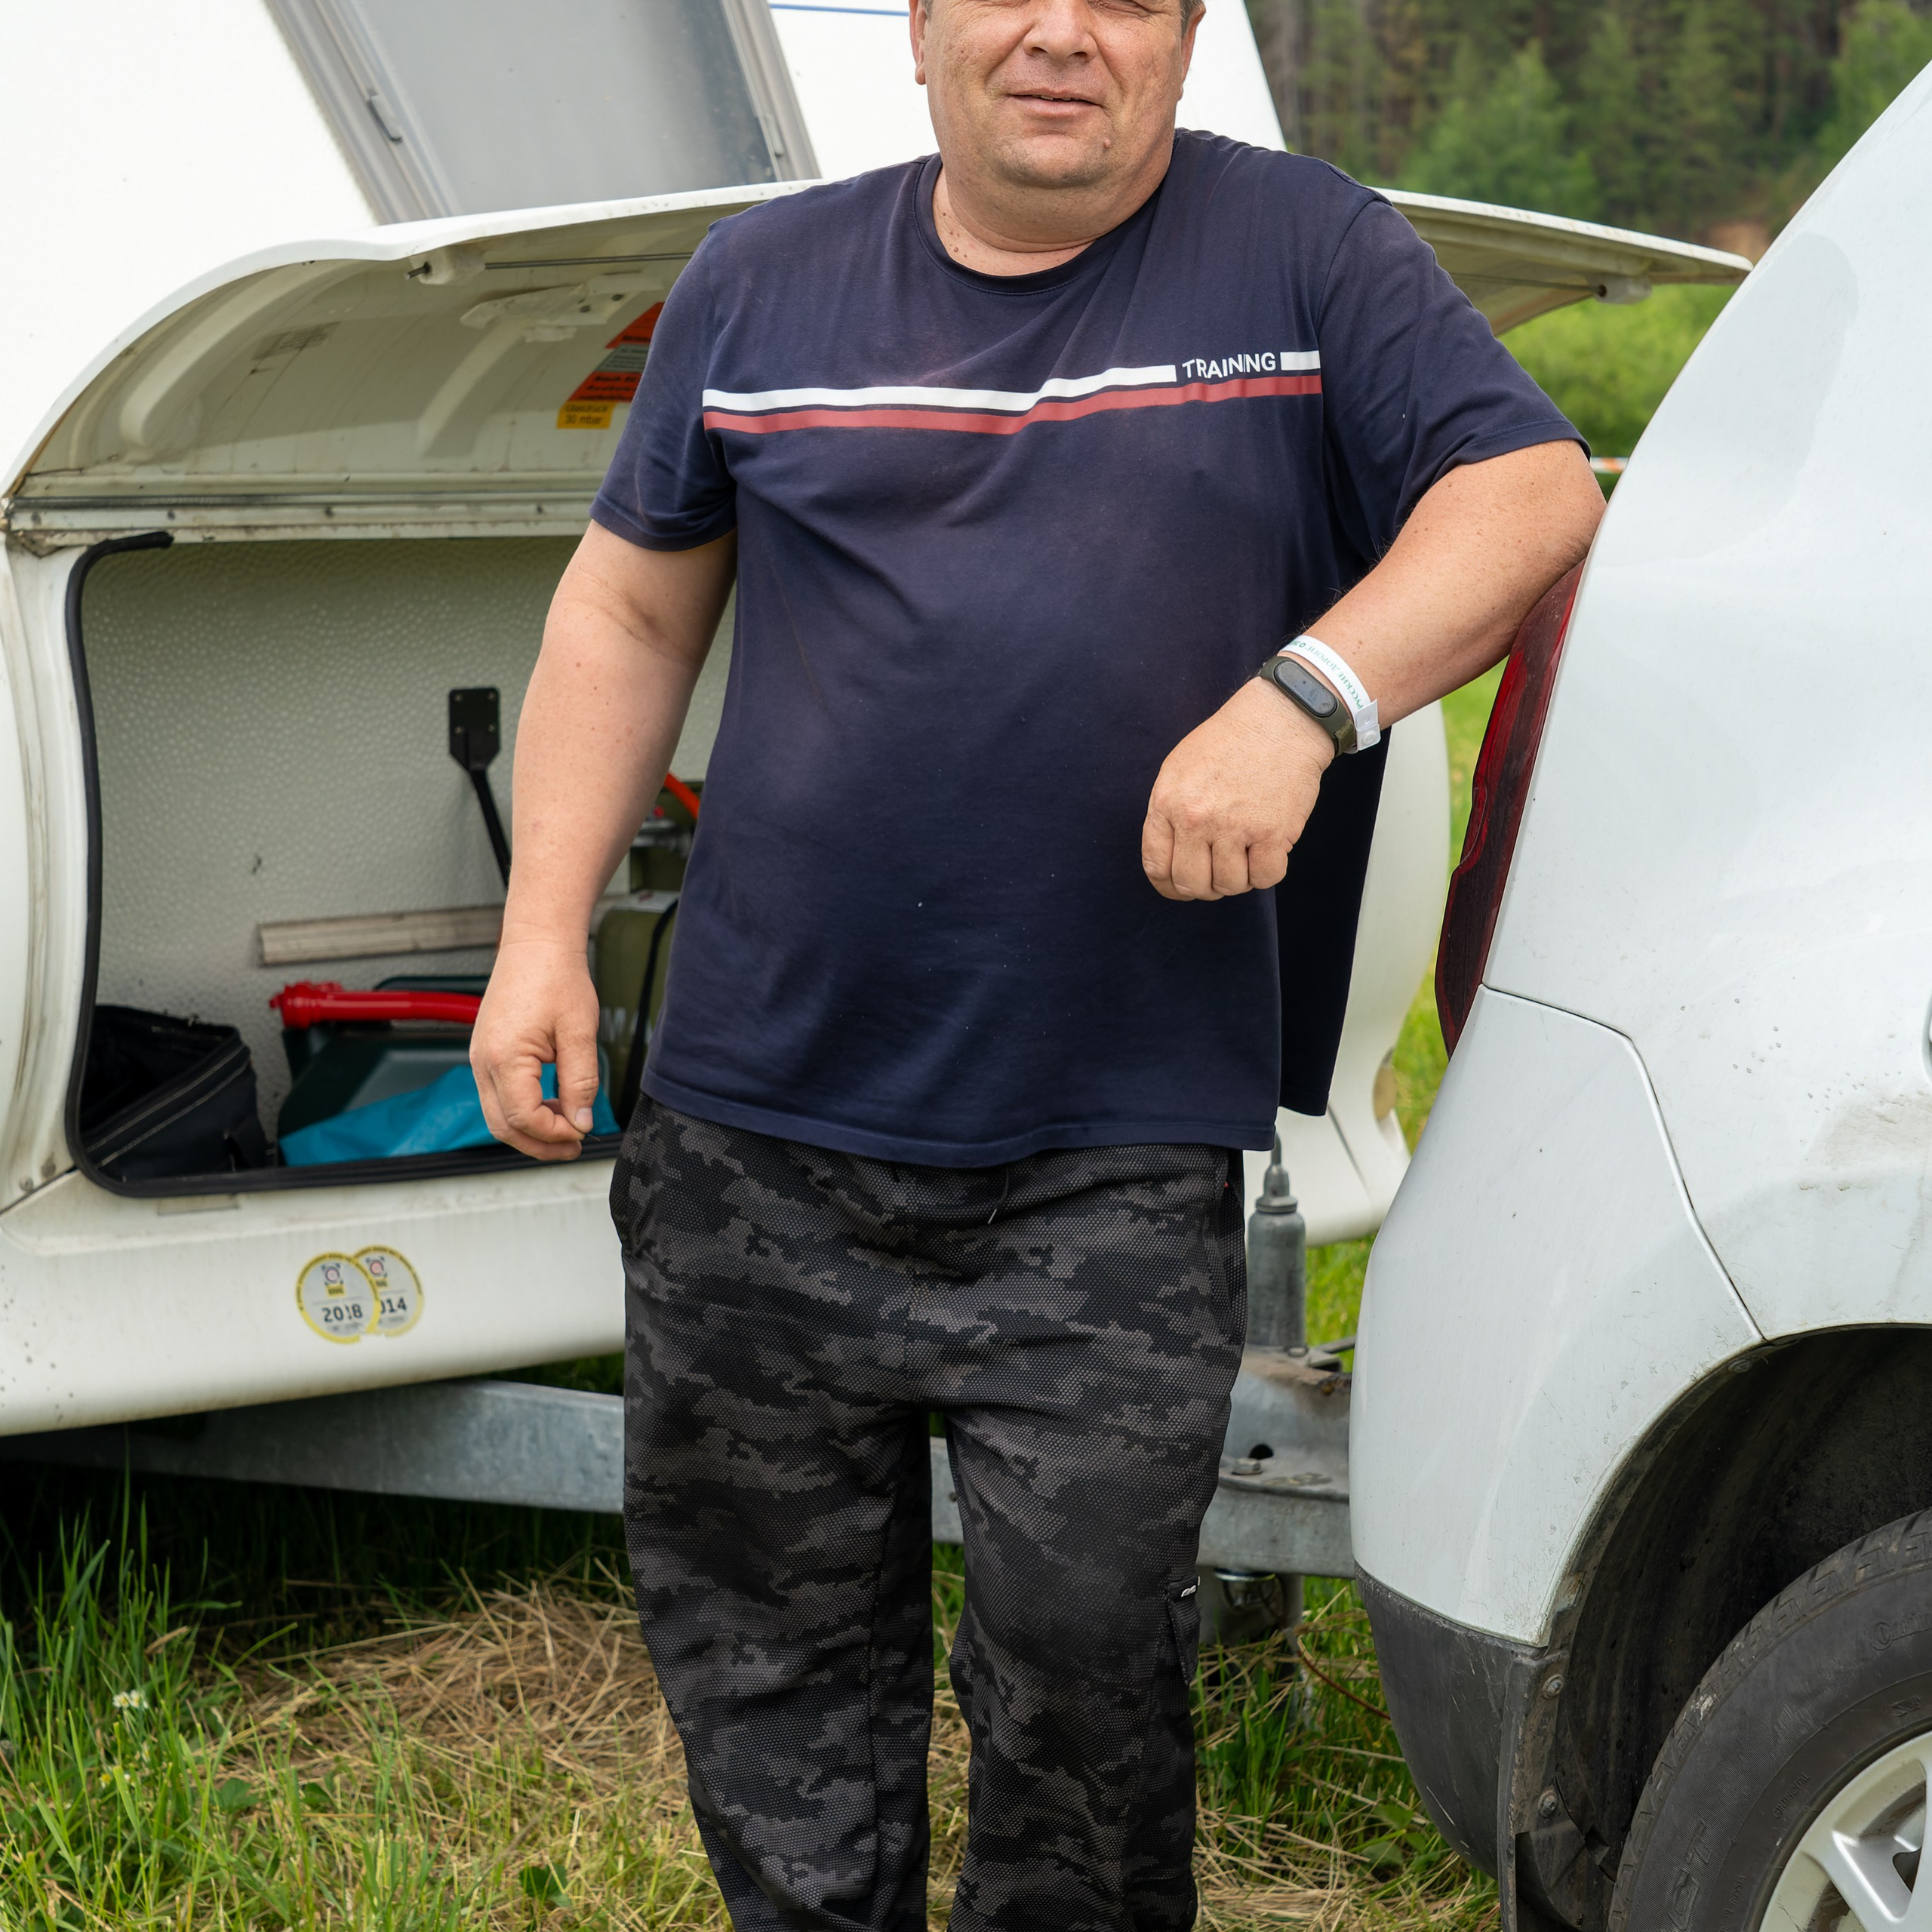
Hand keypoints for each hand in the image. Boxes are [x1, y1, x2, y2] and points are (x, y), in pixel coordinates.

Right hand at [471, 937, 603, 1159]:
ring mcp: (479, 1058)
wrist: (536, 944)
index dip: (555, 1133)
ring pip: (497, 1115)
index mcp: (504, 1058)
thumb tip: (582, 1121)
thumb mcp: (579, 1032)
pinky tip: (552, 1105)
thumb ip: (581, 1081)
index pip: (524, 1118)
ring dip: (531, 1129)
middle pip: (503, 1126)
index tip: (583, 1132)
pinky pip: (497, 1096)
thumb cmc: (556, 977)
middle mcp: (482, 1062)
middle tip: (575, 1146)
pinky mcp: (485, 1054)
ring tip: (568, 1129)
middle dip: (540, 1144)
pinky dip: (523, 1109)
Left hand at [1142, 679, 1334, 899]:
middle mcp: (1196, 819)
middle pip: (1190, 885)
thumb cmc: (1229, 742)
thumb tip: (1169, 859)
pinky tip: (1267, 850)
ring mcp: (1234, 827)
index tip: (1181, 886)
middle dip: (1204, 886)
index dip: (1169, 885)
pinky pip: (1265, 879)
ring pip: (1229, 886)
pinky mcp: (1272, 833)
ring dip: (1238, 878)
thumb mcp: (1179, 769)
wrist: (1280, 719)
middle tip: (1218, 872)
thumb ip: (1167, 813)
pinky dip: (1267, 872)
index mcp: (1167, 803)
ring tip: (1245, 854)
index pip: (1156, 867)